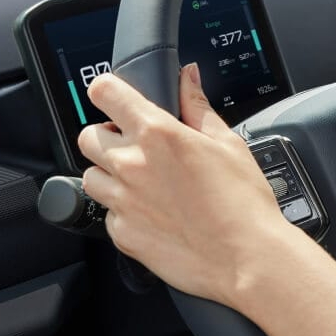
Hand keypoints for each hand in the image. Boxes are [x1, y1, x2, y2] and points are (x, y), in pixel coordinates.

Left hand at [77, 63, 288, 306]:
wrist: (247, 259)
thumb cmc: (244, 204)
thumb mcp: (228, 144)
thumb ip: (198, 106)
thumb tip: (187, 77)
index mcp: (158, 134)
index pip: (105, 92)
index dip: (109, 91)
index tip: (116, 98)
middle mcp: (131, 165)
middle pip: (88, 136)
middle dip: (108, 137)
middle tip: (138, 149)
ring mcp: (122, 201)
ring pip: (91, 176)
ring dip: (111, 175)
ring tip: (146, 185)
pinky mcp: (122, 233)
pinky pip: (108, 214)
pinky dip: (125, 211)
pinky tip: (156, 215)